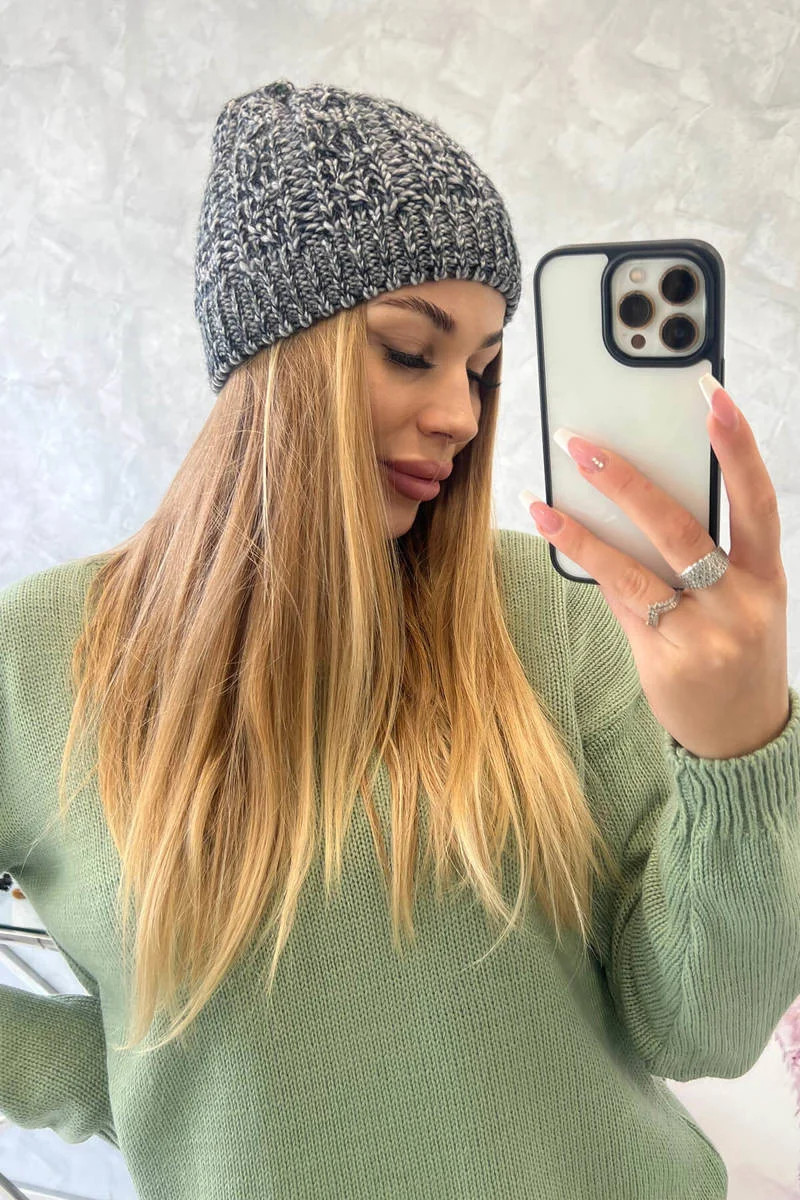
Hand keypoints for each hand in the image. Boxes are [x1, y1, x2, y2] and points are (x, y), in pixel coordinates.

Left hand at [523, 379, 790, 758]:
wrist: (743, 735)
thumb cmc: (736, 650)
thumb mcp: (741, 600)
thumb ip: (700, 554)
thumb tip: (629, 496)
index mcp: (768, 576)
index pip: (756, 501)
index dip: (738, 447)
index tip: (713, 396)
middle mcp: (742, 602)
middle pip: (683, 529)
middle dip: (631, 480)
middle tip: (584, 442)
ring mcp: (705, 635)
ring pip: (638, 567)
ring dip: (587, 525)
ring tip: (548, 490)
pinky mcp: (667, 660)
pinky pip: (622, 601)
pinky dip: (589, 562)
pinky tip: (556, 529)